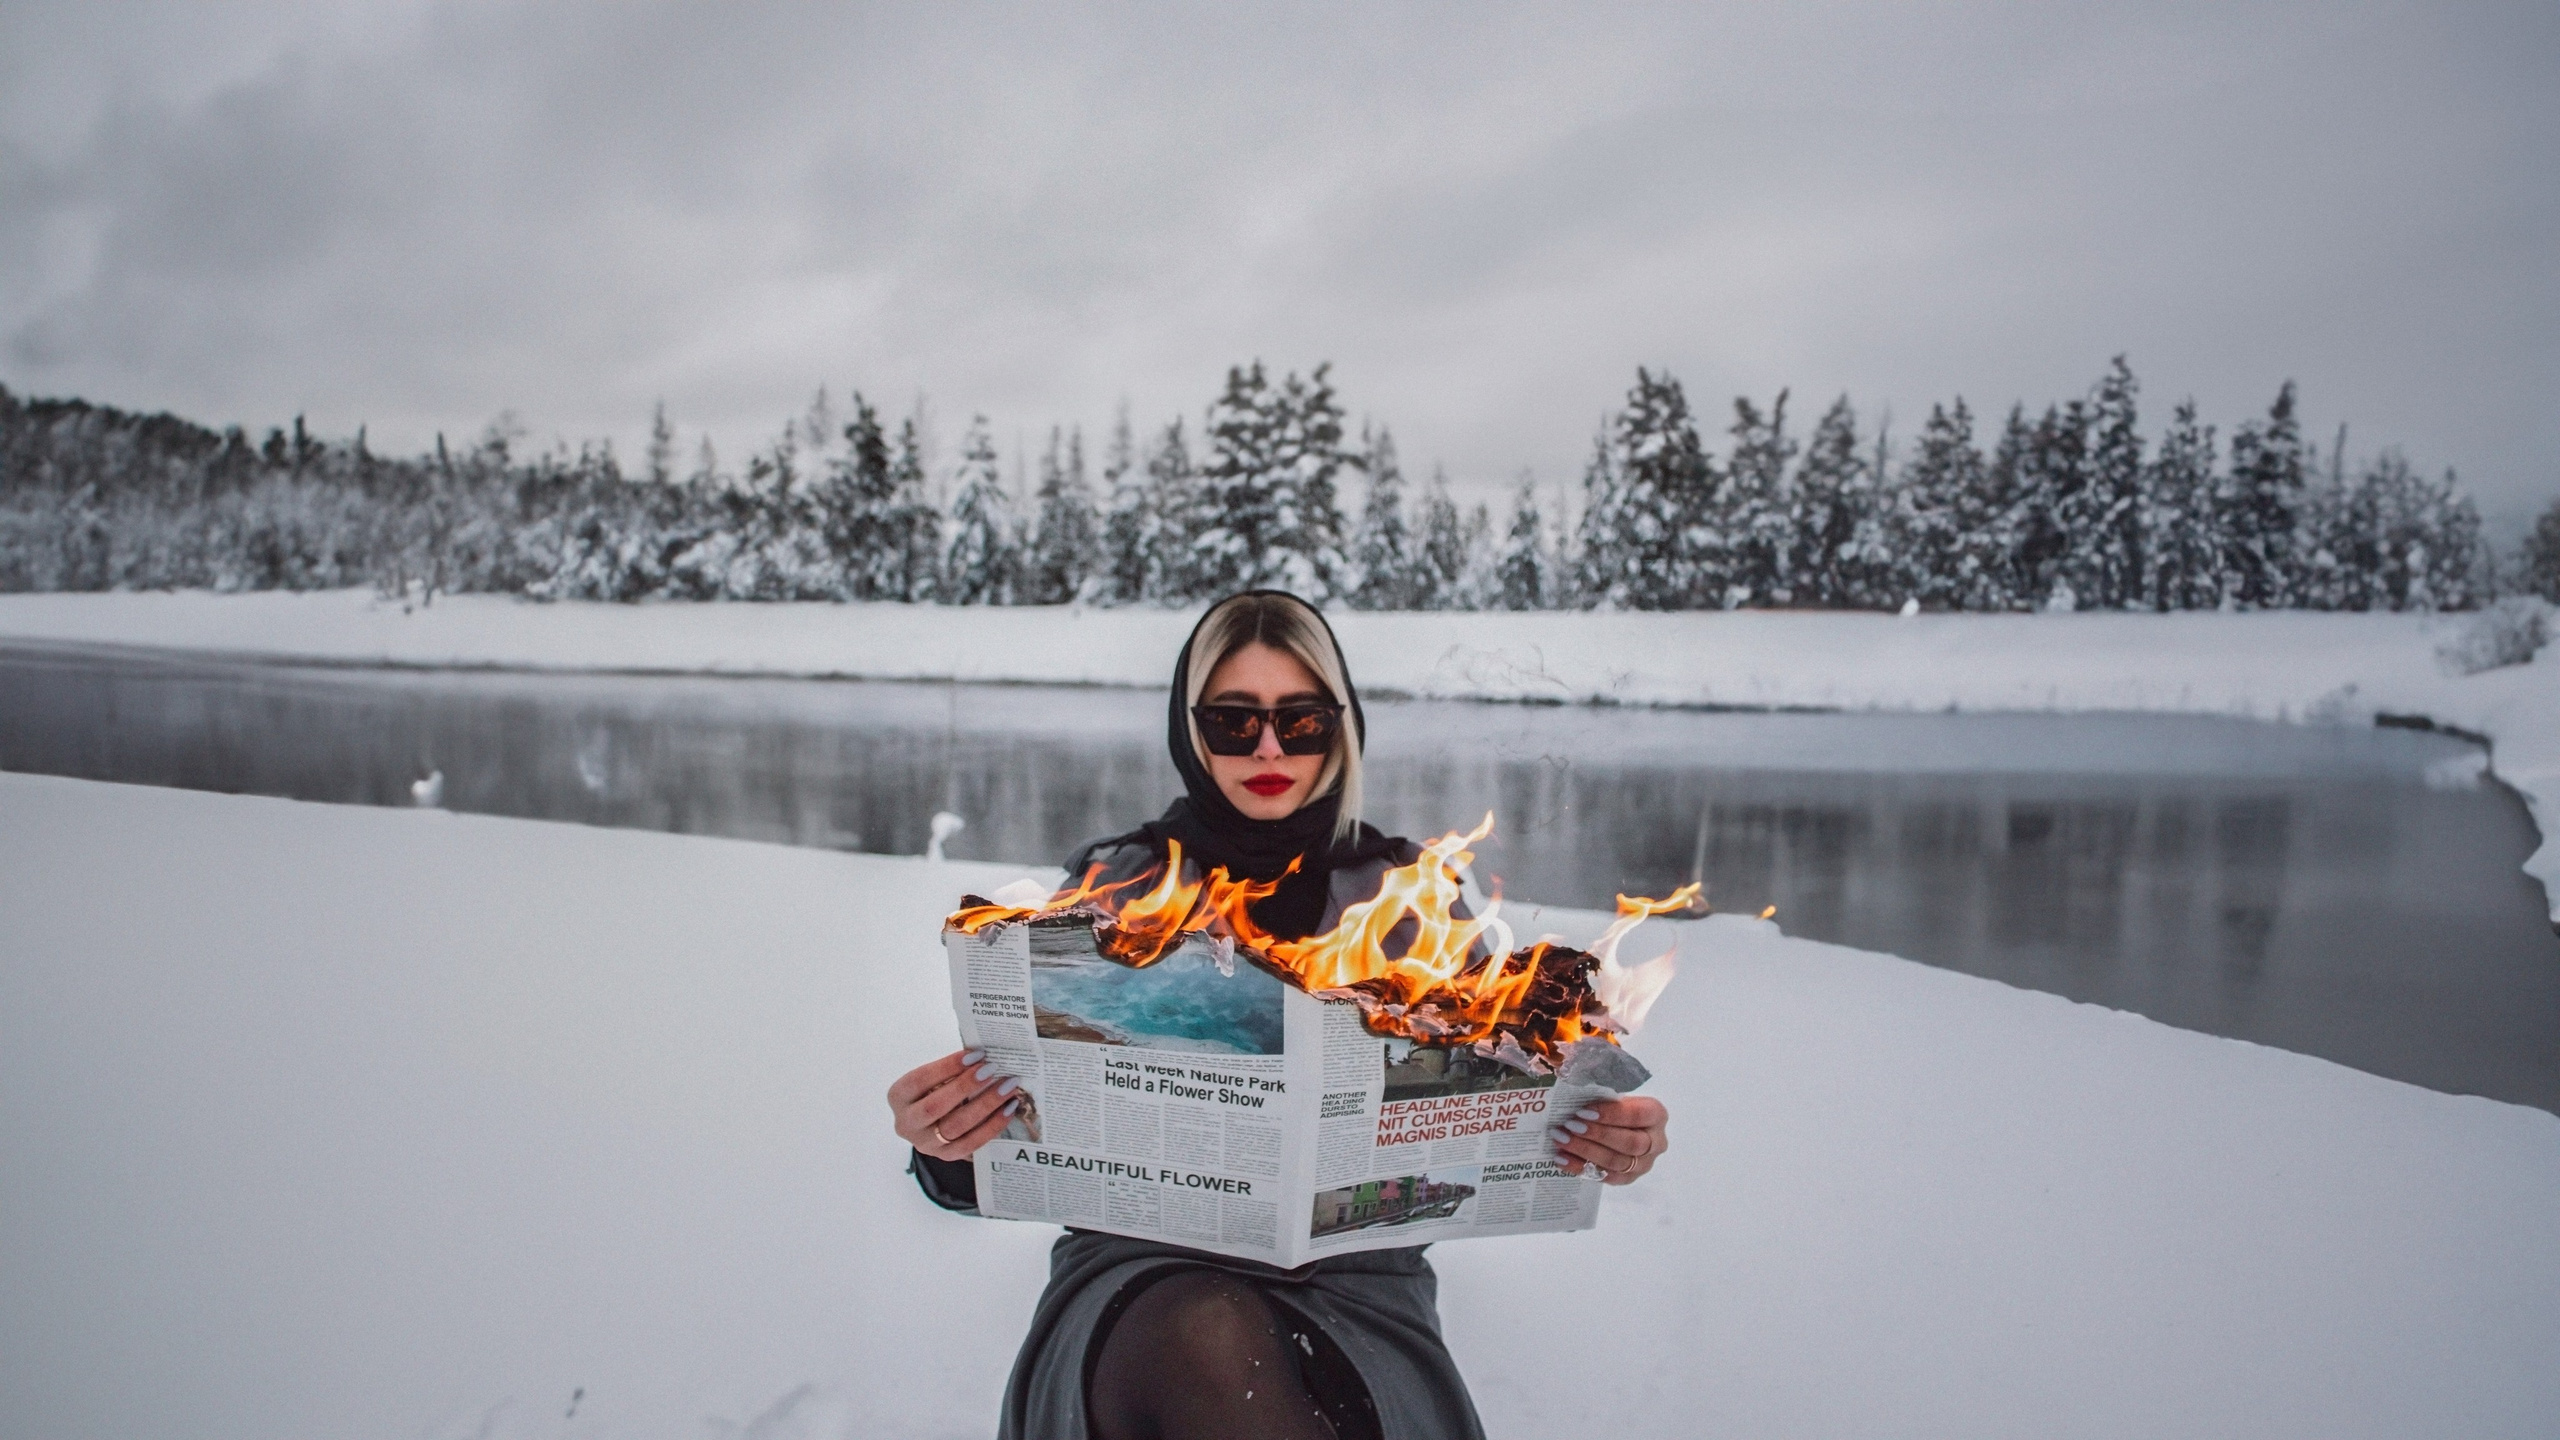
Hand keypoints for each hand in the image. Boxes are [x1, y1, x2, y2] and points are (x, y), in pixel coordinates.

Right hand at [890, 1049, 1019, 1161]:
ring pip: (955, 1126)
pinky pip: (971, 1143)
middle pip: (935, 1107)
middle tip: (992, 1070)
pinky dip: (992, 1125)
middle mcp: (906, 1123)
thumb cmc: (935, 1092)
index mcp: (899, 1096)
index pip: (919, 1080)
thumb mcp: (934, 1079)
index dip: (947, 1067)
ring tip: (1007, 1088)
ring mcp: (925, 1143)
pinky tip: (1008, 1109)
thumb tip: (983, 1058)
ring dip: (985, 1105)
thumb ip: (952, 1070)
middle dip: (966, 1086)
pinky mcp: (946, 1156)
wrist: (932, 1125)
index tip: (975, 1055)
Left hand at [1550, 1095, 1667, 1184]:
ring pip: (1617, 1162)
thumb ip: (1598, 1088)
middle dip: (1597, 1135)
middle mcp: (1656, 1142)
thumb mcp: (1612, 1091)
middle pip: (1630, 1143)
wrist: (1617, 1125)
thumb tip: (1567, 1074)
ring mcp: (1643, 1164)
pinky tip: (1561, 1158)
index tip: (1583, 1110)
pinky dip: (1580, 1168)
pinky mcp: (1628, 1178)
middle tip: (1569, 1125)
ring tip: (1560, 1139)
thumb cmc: (1613, 1104)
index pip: (1638, 1115)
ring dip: (1585, 1151)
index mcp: (1656, 1114)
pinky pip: (1605, 1177)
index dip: (1611, 1114)